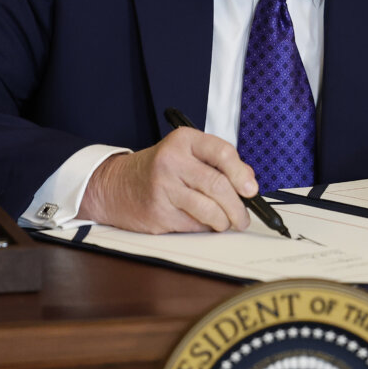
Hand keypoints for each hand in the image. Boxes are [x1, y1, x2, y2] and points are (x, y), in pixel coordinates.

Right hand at [75, 127, 257, 233]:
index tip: (251, 190)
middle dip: (238, 207)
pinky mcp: (159, 212)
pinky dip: (204, 228)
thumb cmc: (160, 168)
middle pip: (218, 186)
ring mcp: (163, 188)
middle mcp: (172, 161)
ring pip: (209, 210)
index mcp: (183, 140)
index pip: (222, 152)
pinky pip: (194, 225)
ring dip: (224, 222)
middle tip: (243, 217)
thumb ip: (219, 163)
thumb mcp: (187, 154)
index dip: (241, 173)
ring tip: (226, 222)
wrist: (116, 184)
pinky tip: (202, 223)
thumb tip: (249, 182)